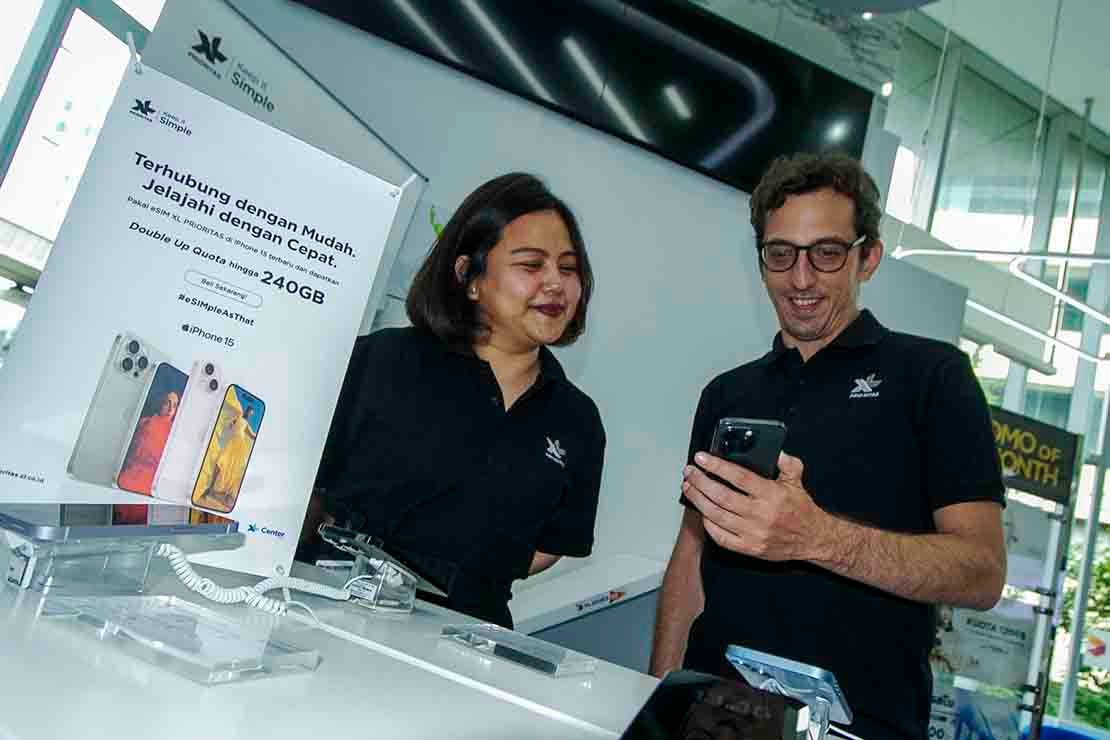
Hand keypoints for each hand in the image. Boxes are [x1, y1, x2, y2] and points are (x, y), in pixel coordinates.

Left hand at [681, 451, 829, 561]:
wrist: (812, 539)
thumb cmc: (801, 509)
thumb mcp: (797, 481)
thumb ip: (787, 463)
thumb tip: (776, 451)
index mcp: (771, 495)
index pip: (738, 477)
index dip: (717, 466)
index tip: (701, 458)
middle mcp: (761, 514)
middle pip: (722, 496)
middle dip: (701, 482)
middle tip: (689, 472)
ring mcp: (753, 533)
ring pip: (717, 516)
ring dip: (699, 500)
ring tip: (689, 488)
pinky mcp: (749, 548)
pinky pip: (721, 537)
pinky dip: (708, 524)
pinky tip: (702, 512)